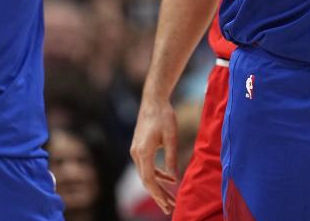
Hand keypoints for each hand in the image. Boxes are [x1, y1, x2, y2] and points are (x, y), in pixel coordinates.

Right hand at [129, 96, 178, 214]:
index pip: (149, 179)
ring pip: (145, 175)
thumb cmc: (164, 116)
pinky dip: (157, 175)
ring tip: (170, 199)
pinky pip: (146, 166)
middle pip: (146, 180)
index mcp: (143, 151)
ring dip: (158, 187)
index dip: (158, 194)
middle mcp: (136, 153)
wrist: (153, 100)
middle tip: (170, 208)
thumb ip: (171, 158)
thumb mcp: (171, 137)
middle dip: (158, 196)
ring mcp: (135, 151)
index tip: (167, 204)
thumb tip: (174, 179)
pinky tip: (169, 179)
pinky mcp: (139, 148)